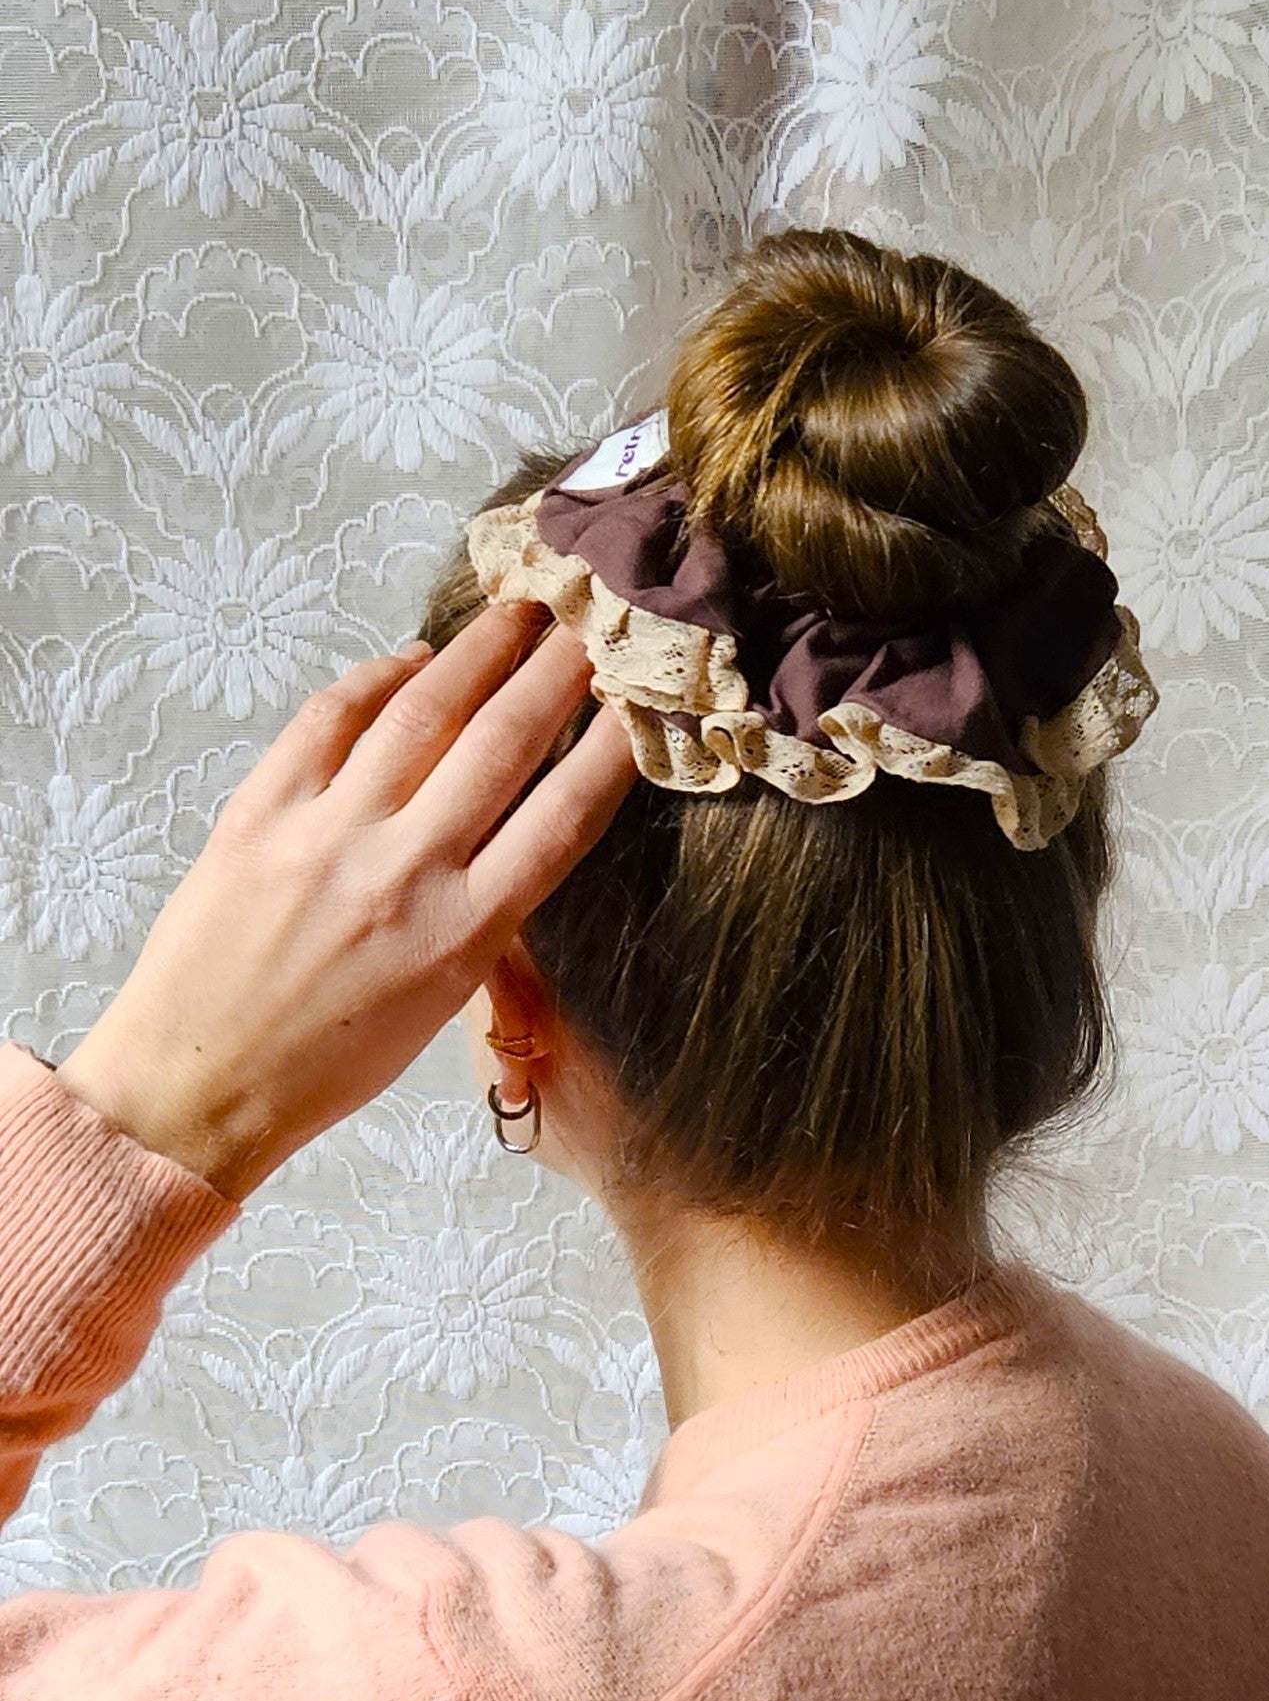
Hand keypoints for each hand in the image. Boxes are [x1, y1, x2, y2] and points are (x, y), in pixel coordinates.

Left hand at [57, 606, 635, 1198]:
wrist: (197, 1089)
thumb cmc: (328, 1064)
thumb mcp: (440, 1003)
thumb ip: (483, 910)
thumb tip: (518, 815)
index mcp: (464, 936)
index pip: (563, 817)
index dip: (612, 746)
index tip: (640, 694)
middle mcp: (403, 875)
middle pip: (501, 743)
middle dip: (556, 669)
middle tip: (590, 617)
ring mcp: (326, 836)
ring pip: (420, 712)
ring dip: (478, 650)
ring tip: (516, 611)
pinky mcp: (257, 815)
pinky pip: (326, 721)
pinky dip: (374, 679)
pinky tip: (410, 660)